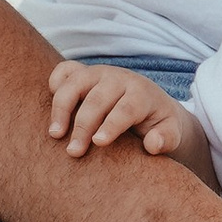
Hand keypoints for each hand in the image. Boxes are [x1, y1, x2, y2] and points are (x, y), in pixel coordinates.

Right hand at [47, 60, 201, 165]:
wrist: (150, 103)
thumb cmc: (157, 123)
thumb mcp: (171, 133)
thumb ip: (167, 139)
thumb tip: (152, 144)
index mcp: (141, 93)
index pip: (126, 108)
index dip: (112, 125)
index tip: (98, 143)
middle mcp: (118, 79)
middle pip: (97, 99)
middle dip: (83, 125)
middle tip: (73, 152)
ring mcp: (98, 73)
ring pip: (75, 83)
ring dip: (61, 108)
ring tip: (55, 135)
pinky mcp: (82, 72)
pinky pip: (64, 69)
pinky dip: (54, 83)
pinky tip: (50, 110)